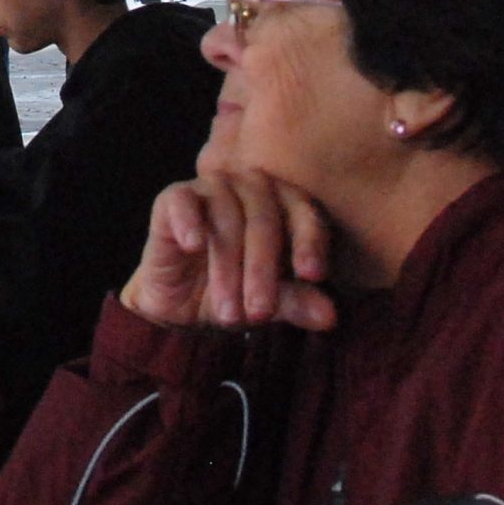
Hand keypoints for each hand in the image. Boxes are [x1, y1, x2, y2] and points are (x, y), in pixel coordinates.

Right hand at [119, 170, 335, 333]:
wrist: (179, 303)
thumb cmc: (233, 292)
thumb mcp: (266, 304)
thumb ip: (296, 303)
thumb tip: (330, 317)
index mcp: (285, 204)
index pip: (305, 214)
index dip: (309, 243)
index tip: (312, 275)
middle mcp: (251, 187)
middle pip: (264, 220)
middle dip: (262, 271)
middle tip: (260, 312)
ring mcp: (212, 188)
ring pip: (226, 218)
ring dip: (227, 269)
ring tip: (228, 312)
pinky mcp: (173, 198)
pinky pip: (182, 202)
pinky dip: (189, 223)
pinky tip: (193, 246)